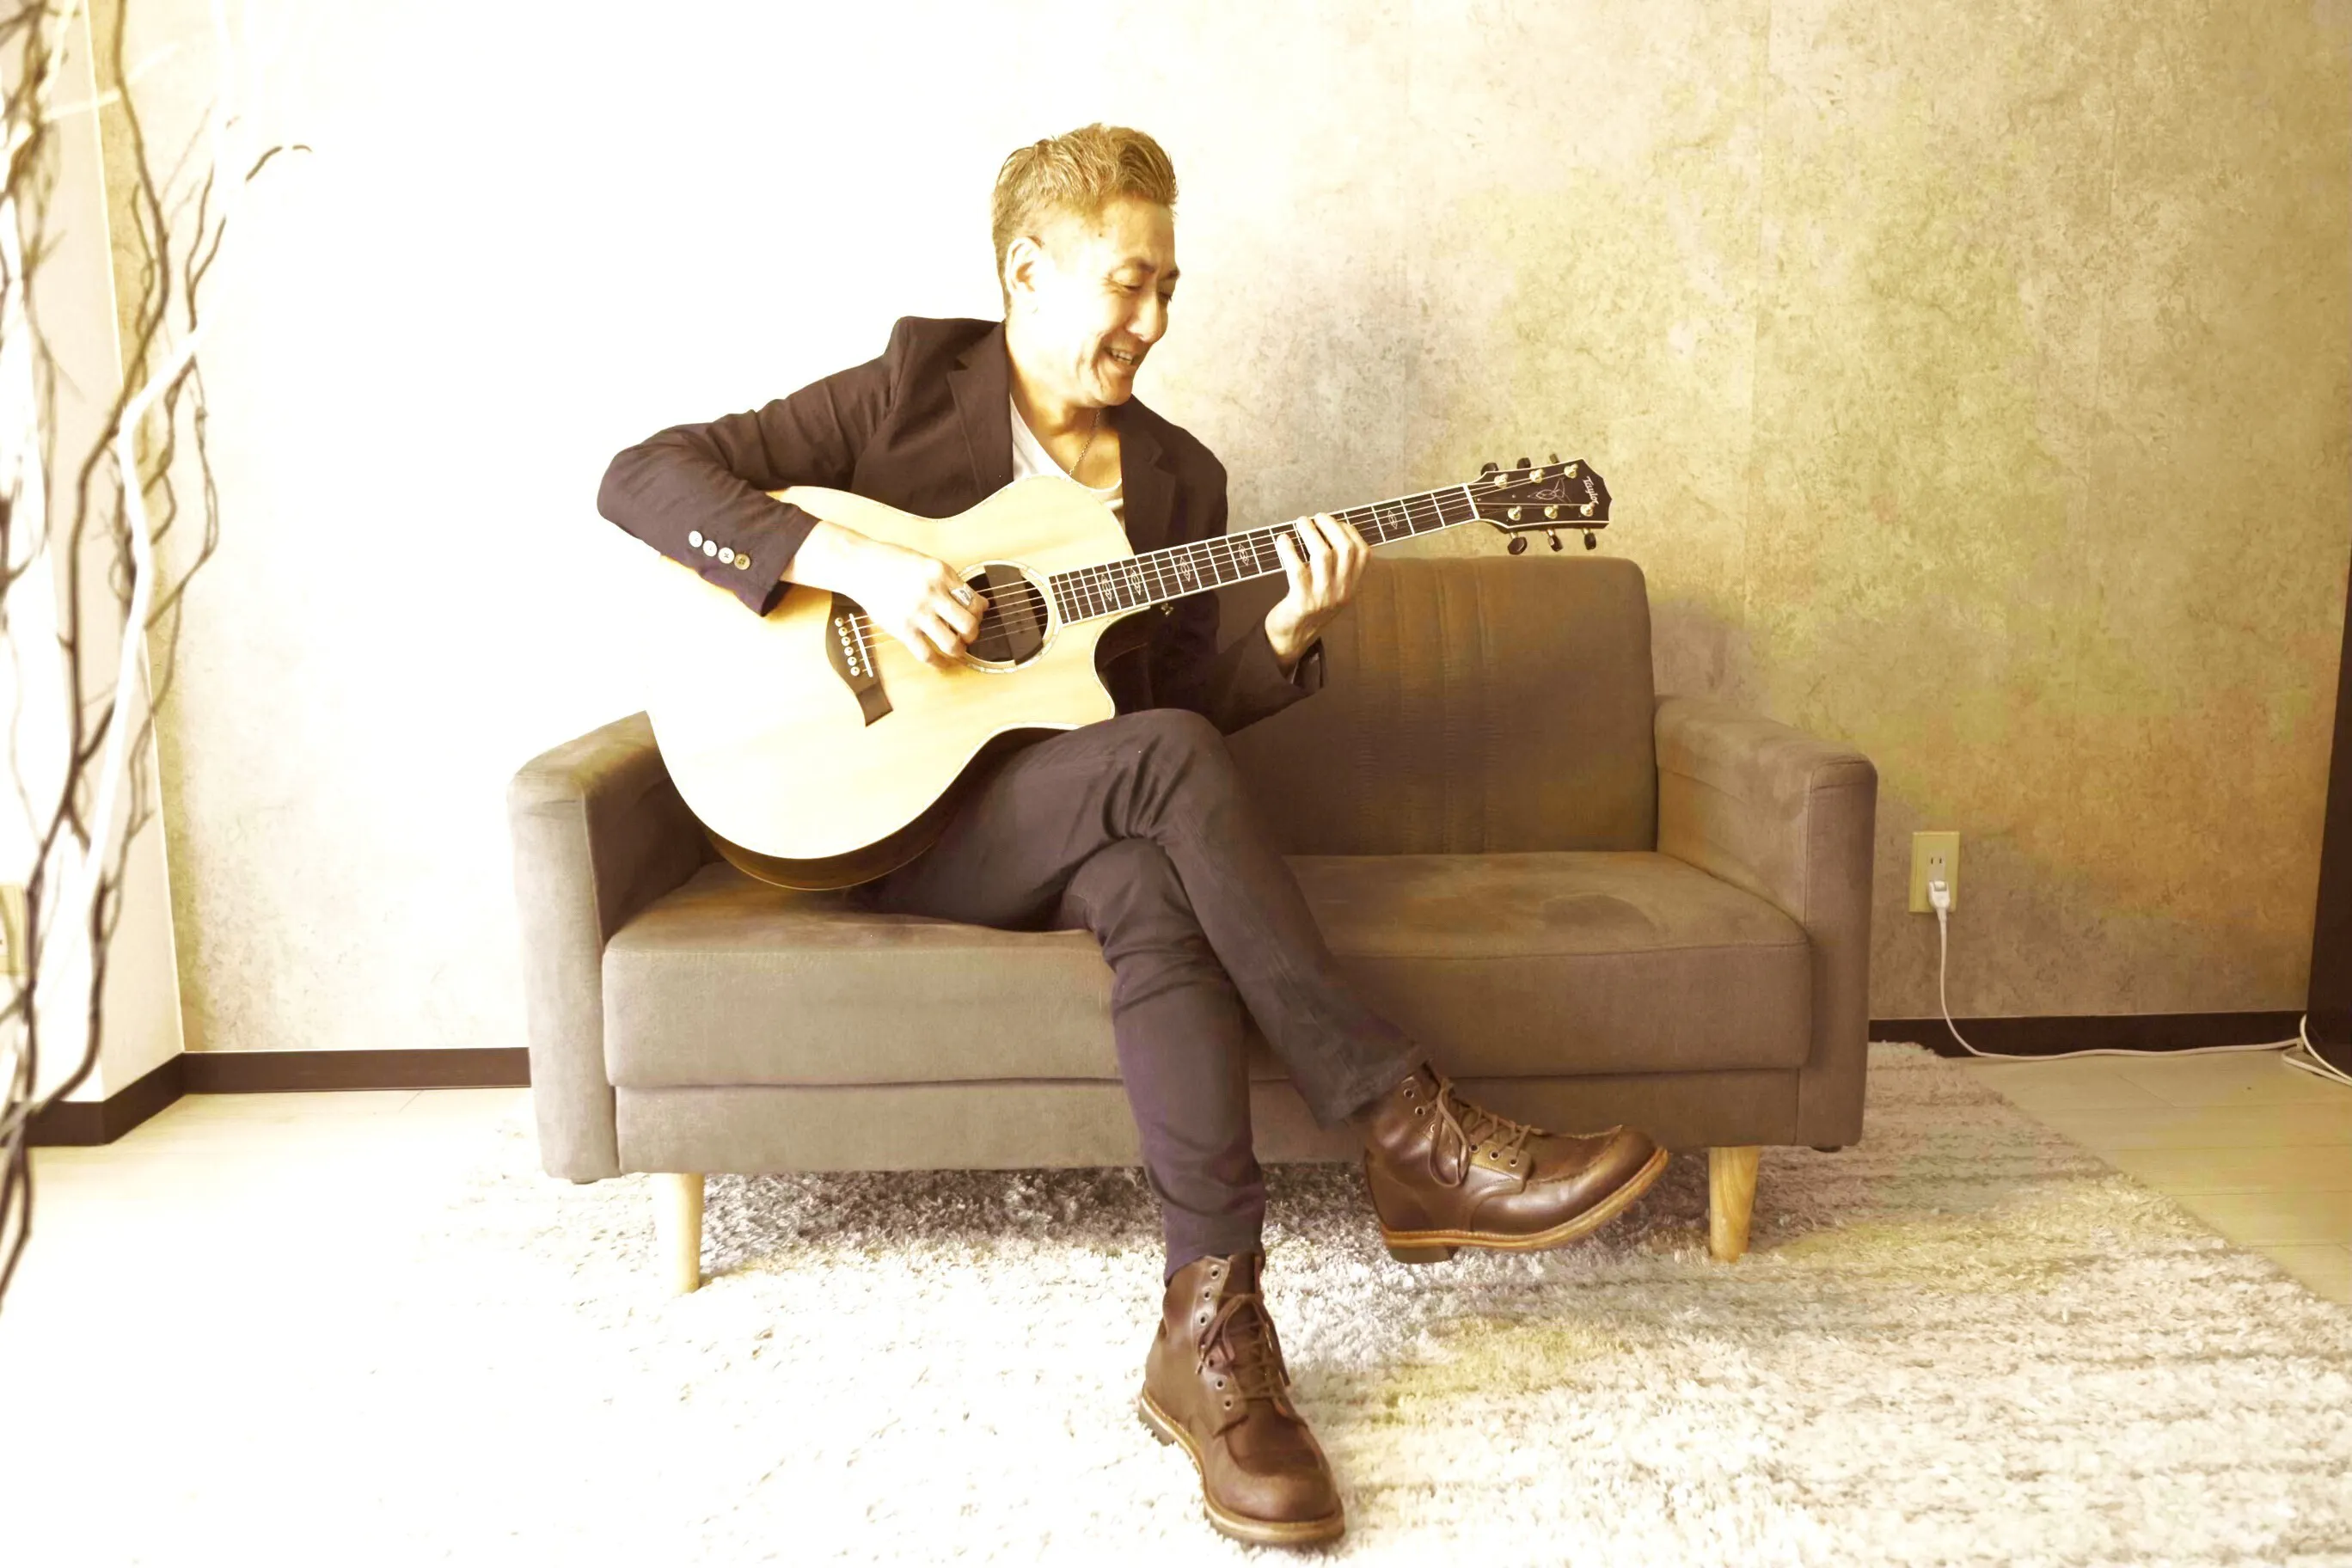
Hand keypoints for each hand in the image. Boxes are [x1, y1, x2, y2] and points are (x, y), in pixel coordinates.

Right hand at [841, 533, 987, 670]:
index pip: (974, 600)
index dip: (980, 613)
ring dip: (959, 650)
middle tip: (969, 635)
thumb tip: (977, 603)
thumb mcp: (927, 563)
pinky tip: (940, 662)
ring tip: (957, 649)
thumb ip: (950, 582)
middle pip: (969, 624)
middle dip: (973, 634)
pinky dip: (938, 663)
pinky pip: (926, 654)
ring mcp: (917, 612)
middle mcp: (932, 593)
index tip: (976, 617)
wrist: (861, 565)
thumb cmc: (893, 562)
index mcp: (941, 573)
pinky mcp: (902, 628)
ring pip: (952, 643)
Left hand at [1265, 512, 1366, 665]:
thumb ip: (1338, 569)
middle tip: (1316, 517)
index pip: (1363, 553)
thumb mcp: (1333, 591)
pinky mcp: (1301, 601)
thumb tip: (1330, 530)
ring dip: (1310, 532)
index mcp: (1352, 587)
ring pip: (1323, 554)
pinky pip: (1296, 568)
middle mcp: (1342, 591)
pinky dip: (1288, 549)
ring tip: (1300, 522)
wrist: (1292, 640)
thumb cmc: (1310, 608)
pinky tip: (1283, 540)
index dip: (1351, 532)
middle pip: (1345, 549)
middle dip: (1331, 526)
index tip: (1337, 523)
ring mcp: (1323, 597)